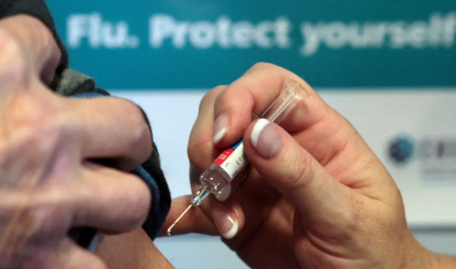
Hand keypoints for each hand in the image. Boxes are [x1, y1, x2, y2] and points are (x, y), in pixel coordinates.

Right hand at [0, 15, 151, 267]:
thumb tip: (5, 53)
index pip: (42, 45)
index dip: (37, 60)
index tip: (32, 74)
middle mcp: (36, 133)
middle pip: (128, 124)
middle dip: (121, 135)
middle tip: (106, 145)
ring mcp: (44, 201)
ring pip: (131, 198)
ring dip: (118, 200)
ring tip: (98, 200)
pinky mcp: (30, 262)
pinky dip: (84, 263)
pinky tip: (69, 252)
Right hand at [163, 63, 433, 268]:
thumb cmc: (372, 247)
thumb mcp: (347, 213)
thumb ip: (302, 174)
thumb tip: (258, 133)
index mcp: (316, 132)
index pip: (271, 86)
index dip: (242, 96)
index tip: (227, 132)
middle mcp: (278, 147)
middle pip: (224, 112)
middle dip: (210, 142)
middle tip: (219, 181)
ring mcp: (252, 179)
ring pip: (205, 157)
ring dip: (205, 186)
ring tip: (229, 222)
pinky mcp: (235, 211)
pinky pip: (199, 202)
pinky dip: (185, 210)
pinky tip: (181, 222)